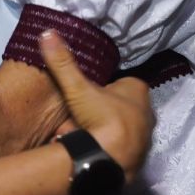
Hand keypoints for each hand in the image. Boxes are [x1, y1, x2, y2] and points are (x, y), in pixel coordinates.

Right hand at [39, 31, 151, 180]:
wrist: (111, 162)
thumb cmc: (101, 118)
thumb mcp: (77, 87)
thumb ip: (63, 62)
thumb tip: (46, 32)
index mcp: (138, 90)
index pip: (121, 82)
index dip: (104, 86)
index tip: (87, 91)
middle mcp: (147, 112)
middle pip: (122, 104)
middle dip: (105, 107)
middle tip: (83, 112)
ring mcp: (145, 137)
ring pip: (122, 126)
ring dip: (106, 128)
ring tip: (84, 131)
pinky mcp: (139, 158)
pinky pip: (121, 146)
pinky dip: (109, 146)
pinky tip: (93, 148)